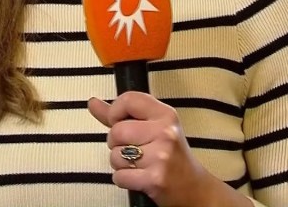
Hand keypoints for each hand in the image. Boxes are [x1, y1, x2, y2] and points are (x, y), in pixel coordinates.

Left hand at [88, 92, 229, 206]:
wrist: (194, 188)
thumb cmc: (171, 155)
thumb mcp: (153, 128)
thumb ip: (121, 115)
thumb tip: (92, 103)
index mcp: (165, 115)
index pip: (128, 100)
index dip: (115, 112)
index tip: (120, 122)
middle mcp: (165, 132)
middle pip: (116, 131)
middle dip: (117, 144)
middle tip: (134, 150)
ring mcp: (161, 156)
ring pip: (115, 155)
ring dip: (120, 164)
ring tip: (139, 165)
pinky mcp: (155, 179)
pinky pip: (119, 176)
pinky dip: (123, 179)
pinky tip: (138, 177)